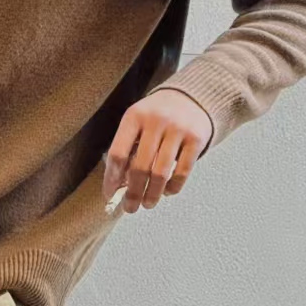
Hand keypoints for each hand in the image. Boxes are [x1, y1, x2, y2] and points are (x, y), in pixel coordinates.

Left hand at [101, 89, 212, 213]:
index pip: (118, 153)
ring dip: (152, 194)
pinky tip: (167, 192)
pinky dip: (173, 187)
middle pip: (139, 166)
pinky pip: (182, 172)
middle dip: (133, 193)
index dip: (112, 178)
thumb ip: (128, 148)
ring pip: (160, 173)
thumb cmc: (156, 117)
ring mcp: (177, 130)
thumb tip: (119, 185)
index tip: (109, 195)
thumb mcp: (137, 122)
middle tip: (130, 208)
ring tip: (147, 204)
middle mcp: (155, 121)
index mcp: (134, 116)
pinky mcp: (196, 139)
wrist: (191, 97)